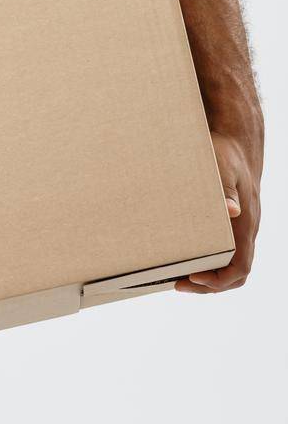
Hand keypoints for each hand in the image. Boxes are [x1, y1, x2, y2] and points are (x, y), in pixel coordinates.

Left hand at [175, 129, 261, 293]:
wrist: (236, 138)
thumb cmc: (227, 153)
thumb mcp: (224, 169)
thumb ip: (227, 190)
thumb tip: (231, 211)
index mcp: (245, 223)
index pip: (240, 267)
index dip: (218, 280)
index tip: (192, 277)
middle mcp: (246, 228)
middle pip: (236, 272)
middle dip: (210, 284)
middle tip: (178, 283)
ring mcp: (241, 225)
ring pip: (232, 263)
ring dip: (209, 275)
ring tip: (179, 276)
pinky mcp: (232, 219)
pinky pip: (226, 249)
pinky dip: (210, 259)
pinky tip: (187, 254)